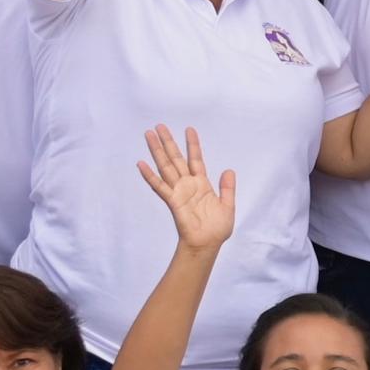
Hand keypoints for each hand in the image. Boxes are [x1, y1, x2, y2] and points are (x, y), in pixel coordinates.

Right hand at [135, 124, 237, 254]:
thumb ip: (227, 188)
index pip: (196, 159)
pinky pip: (160, 186)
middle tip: (159, 125)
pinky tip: (141, 164)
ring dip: (157, 151)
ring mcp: (178, 191)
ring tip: (149, 135)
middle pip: (176, 158)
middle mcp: (187, 184)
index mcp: (201, 184)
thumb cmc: (217, 228)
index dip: (193, 145)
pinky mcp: (172, 201)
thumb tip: (229, 170)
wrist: (208, 244)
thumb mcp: (228, 206)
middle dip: (168, 142)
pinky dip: (150, 175)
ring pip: (166, 167)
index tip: (189, 129)